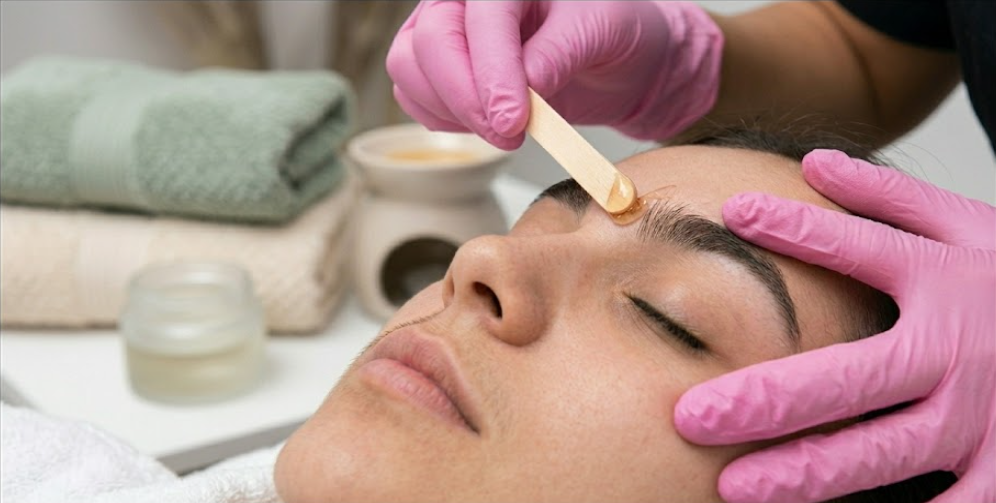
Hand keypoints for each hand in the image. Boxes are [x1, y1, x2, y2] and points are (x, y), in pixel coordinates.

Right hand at [386, 1, 722, 149]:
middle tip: (510, 135)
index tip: (512, 121)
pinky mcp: (436, 67)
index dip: (492, 74)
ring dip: (452, 112)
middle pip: (431, 43)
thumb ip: (560, 53)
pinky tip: (487, 123)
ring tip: (506, 131)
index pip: (483, 20)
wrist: (617, 60)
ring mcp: (444, 28)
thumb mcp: (603, 31)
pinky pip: (414, 96)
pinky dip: (445, 119)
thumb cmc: (613, 30)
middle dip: (466, 99)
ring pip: (410, 70)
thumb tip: (526, 86)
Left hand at [675, 149, 995, 502]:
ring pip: (882, 452)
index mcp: (944, 284)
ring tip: (735, 486)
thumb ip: (892, 200)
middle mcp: (956, 353)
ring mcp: (981, 418)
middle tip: (692, 417)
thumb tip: (815, 164)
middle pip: (851, 379)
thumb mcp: (969, 229)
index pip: (862, 248)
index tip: (737, 213)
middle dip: (767, 399)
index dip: (800, 229)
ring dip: (807, 472)